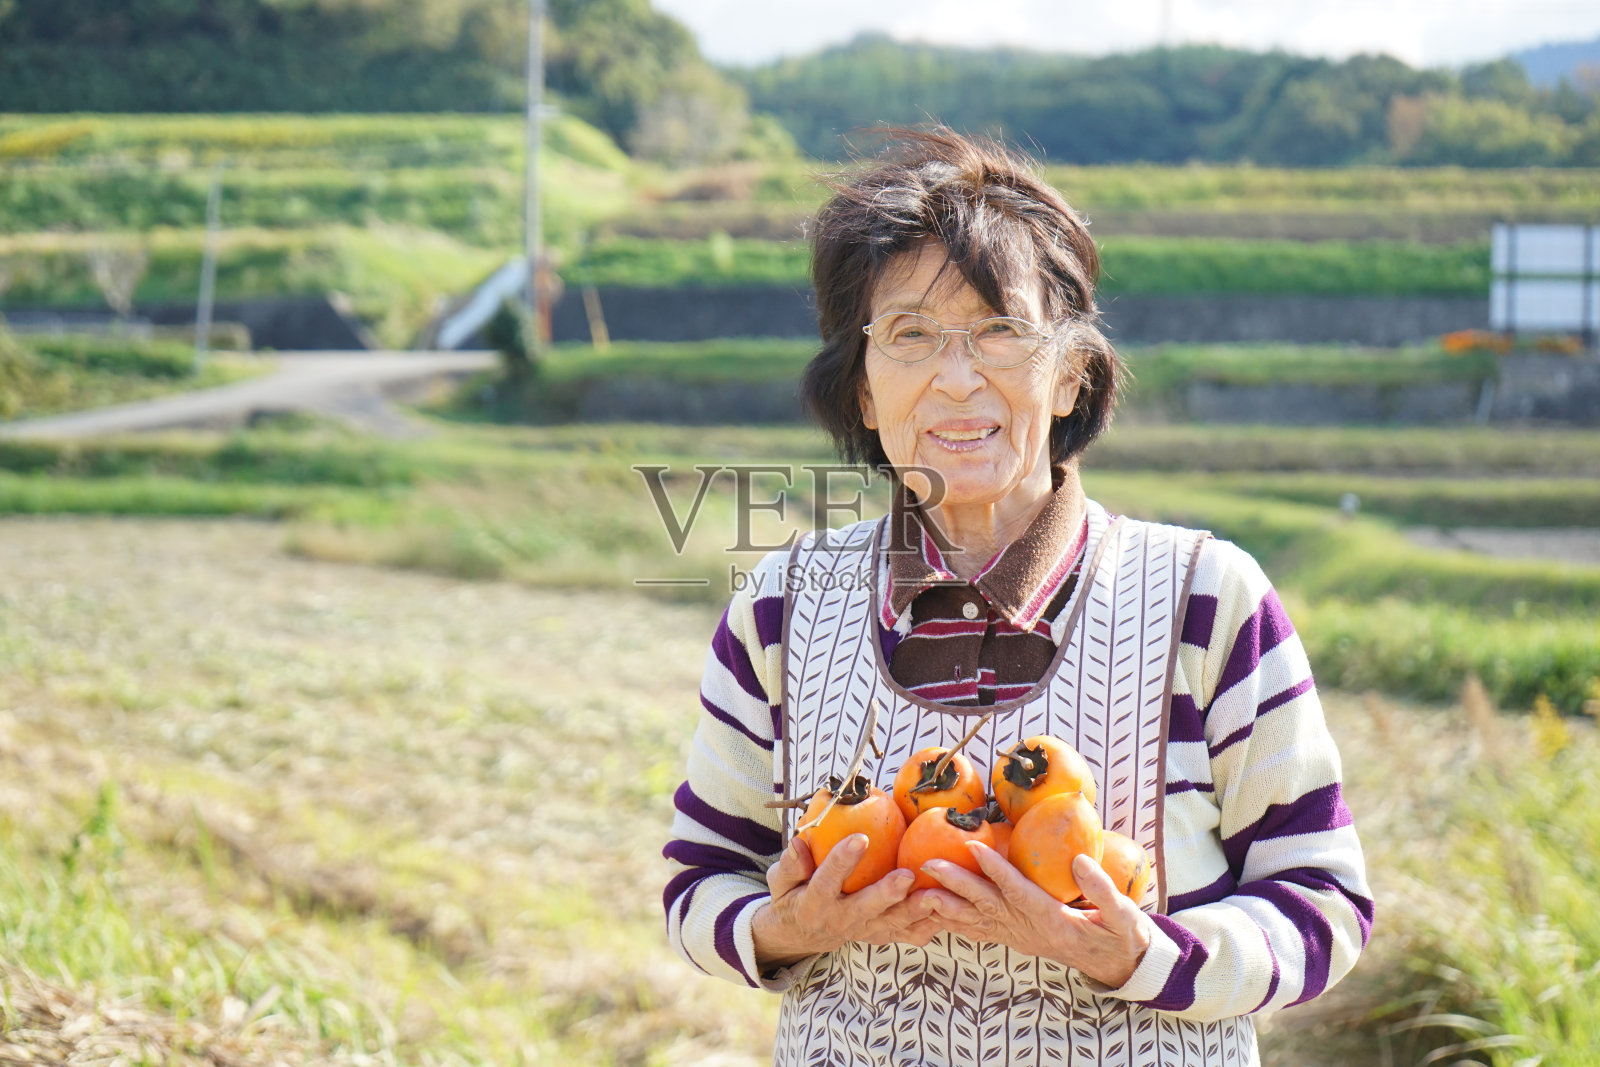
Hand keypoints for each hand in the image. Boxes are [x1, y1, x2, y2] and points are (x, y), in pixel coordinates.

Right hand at [751, 833, 944, 969]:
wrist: (805, 933)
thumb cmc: (794, 897)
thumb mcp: (780, 883)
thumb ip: (789, 865)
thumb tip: (799, 841)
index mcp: (815, 903)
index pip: (827, 881)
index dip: (842, 860)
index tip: (859, 838)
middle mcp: (842, 920)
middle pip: (867, 908)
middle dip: (887, 893)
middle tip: (906, 876)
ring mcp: (865, 931)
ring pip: (893, 923)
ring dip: (916, 911)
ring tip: (936, 895)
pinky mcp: (882, 936)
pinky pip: (907, 934)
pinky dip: (928, 926)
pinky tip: (946, 912)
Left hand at [921, 843, 1152, 987]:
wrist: (1116, 964)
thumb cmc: (1121, 934)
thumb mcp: (1122, 914)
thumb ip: (1102, 888)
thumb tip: (1079, 860)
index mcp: (1052, 919)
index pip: (1018, 891)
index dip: (995, 869)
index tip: (972, 846)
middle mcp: (1028, 929)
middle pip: (987, 904)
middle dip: (956, 883)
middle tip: (929, 864)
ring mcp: (1019, 936)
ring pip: (976, 919)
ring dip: (946, 905)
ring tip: (918, 889)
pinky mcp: (1015, 938)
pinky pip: (979, 931)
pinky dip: (954, 922)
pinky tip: (933, 913)